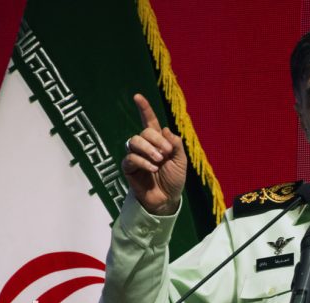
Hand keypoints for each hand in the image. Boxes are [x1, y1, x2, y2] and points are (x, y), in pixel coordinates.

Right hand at [122, 93, 186, 214]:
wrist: (167, 199)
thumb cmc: (174, 179)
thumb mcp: (181, 161)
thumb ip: (176, 144)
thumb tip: (165, 130)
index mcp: (158, 141)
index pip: (149, 122)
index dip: (144, 109)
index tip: (137, 97)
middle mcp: (145, 146)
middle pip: (144, 132)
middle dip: (156, 140)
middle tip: (166, 153)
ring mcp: (136, 156)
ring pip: (135, 141)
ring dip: (148, 149)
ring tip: (159, 160)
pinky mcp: (129, 168)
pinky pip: (131, 158)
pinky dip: (143, 162)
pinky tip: (152, 169)